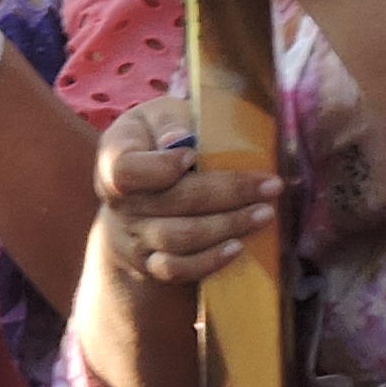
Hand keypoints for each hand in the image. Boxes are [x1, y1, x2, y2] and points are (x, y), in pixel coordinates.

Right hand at [94, 92, 275, 291]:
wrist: (134, 194)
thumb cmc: (155, 141)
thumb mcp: (157, 116)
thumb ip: (168, 120)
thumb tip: (180, 139)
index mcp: (115, 158)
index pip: (126, 170)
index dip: (160, 167)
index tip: (192, 156)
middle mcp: (120, 202)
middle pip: (171, 202)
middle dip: (227, 193)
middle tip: (270, 185)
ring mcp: (134, 236)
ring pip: (179, 238)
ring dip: (227, 226)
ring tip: (265, 214)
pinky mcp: (150, 263)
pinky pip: (176, 270)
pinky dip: (209, 261)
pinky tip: (238, 247)